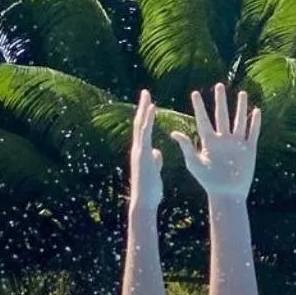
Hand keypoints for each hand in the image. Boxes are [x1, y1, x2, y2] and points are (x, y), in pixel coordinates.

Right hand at [128, 89, 163, 212]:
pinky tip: (153, 108)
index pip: (143, 131)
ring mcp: (139, 150)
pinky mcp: (142, 153)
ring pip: (140, 126)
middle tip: (145, 93)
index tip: (150, 105)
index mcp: (142, 153)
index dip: (145, 117)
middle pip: (139, 124)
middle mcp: (138, 149)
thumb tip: (157, 152)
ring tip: (147, 95)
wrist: (144, 202)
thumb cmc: (150, 191)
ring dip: (144, 109)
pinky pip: (146, 133)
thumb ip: (155, 160)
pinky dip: (149, 119)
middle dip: (142, 108)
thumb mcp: (154, 171)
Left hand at [177, 84, 260, 200]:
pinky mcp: (249, 150)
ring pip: (239, 121)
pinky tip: (256, 111)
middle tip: (219, 86)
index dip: (199, 107)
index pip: (203, 120)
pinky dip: (255, 123)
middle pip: (222, 116)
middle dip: (220, 101)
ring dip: (240, 107)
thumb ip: (186, 147)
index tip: (195, 93)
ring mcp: (236, 144)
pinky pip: (252, 133)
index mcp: (209, 142)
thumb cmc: (208, 182)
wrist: (227, 194)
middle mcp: (223, 140)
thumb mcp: (194, 163)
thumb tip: (174, 133)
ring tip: (241, 93)